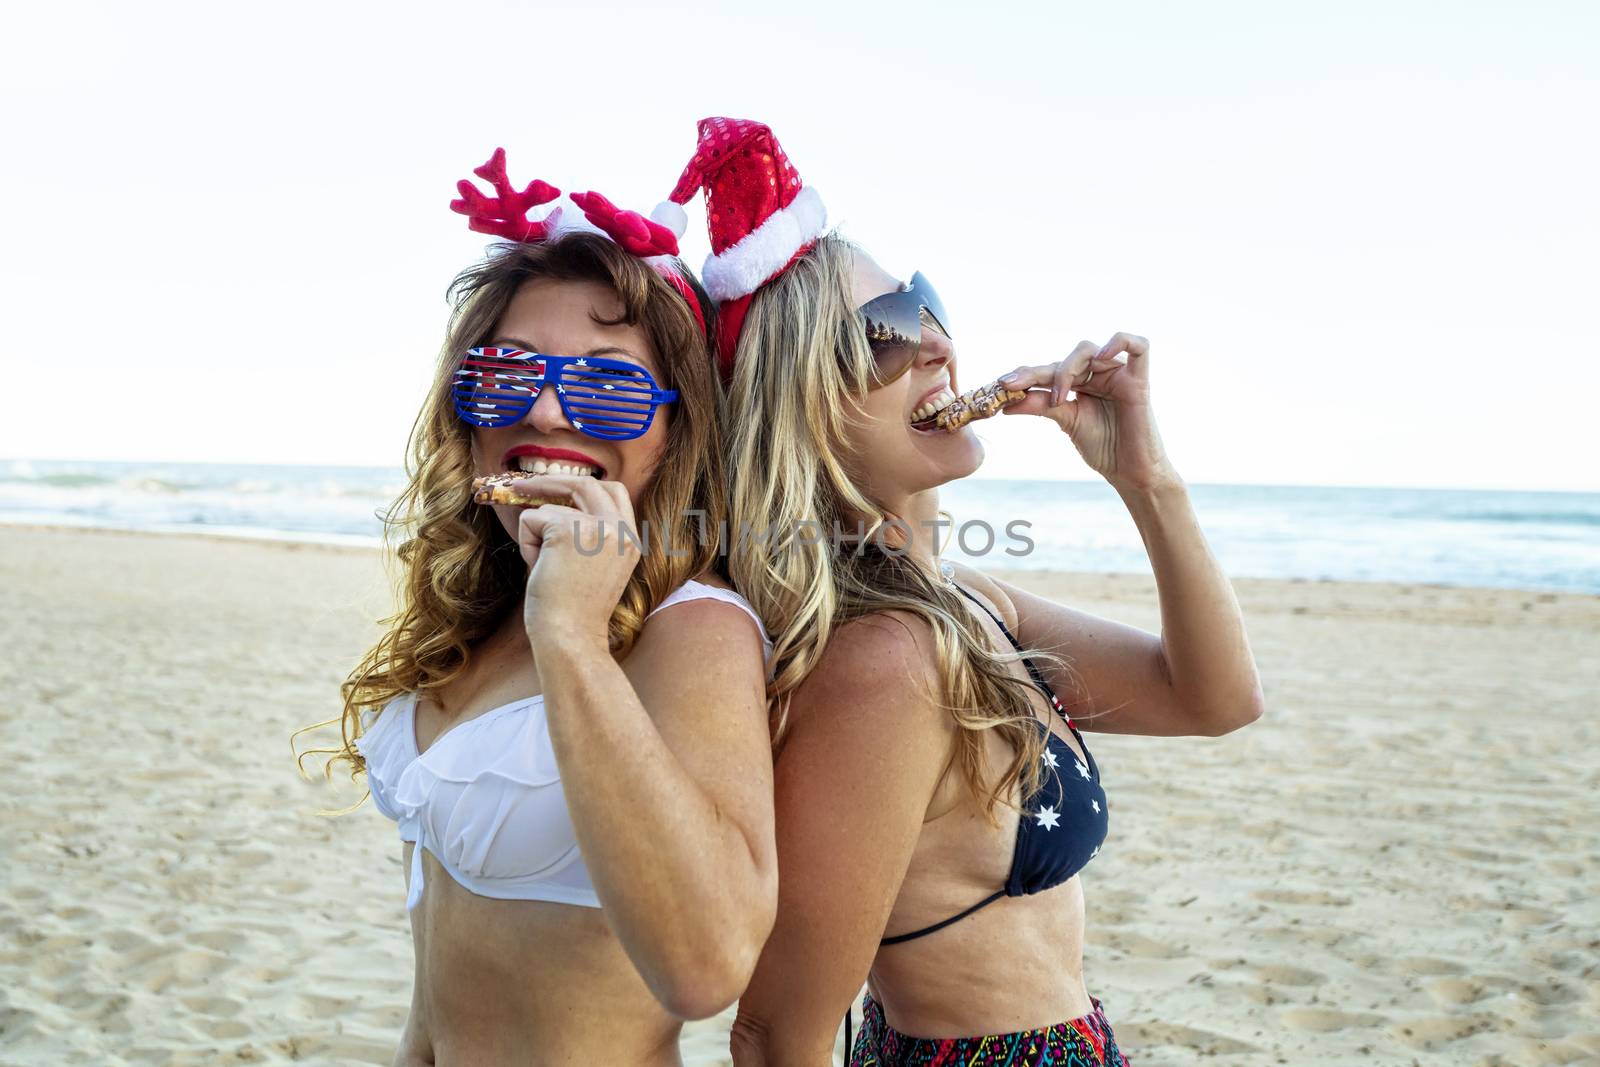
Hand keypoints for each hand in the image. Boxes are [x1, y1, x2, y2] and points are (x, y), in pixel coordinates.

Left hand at [508, 475, 641, 651]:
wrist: (571, 637)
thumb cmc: (575, 612)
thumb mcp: (596, 567)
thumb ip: (592, 535)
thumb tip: (556, 504)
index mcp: (630, 540)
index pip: (614, 492)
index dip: (583, 485)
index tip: (560, 488)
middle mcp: (619, 530)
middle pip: (586, 483)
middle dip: (552, 481)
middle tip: (523, 486)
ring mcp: (596, 528)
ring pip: (551, 507)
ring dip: (537, 536)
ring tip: (545, 570)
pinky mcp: (567, 530)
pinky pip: (531, 519)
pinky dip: (527, 544)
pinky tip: (538, 569)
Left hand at [998, 332, 1179, 491]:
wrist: (1129, 473)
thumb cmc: (1104, 448)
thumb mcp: (1066, 421)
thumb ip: (1041, 405)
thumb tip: (1007, 401)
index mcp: (1082, 383)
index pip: (1050, 369)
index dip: (1025, 374)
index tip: (1000, 385)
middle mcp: (1099, 374)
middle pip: (1065, 358)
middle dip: (1037, 372)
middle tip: (1013, 386)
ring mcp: (1119, 375)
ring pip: (1089, 350)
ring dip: (1067, 368)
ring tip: (1059, 395)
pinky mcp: (1139, 381)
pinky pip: (1139, 346)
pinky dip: (1119, 342)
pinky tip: (1100, 356)